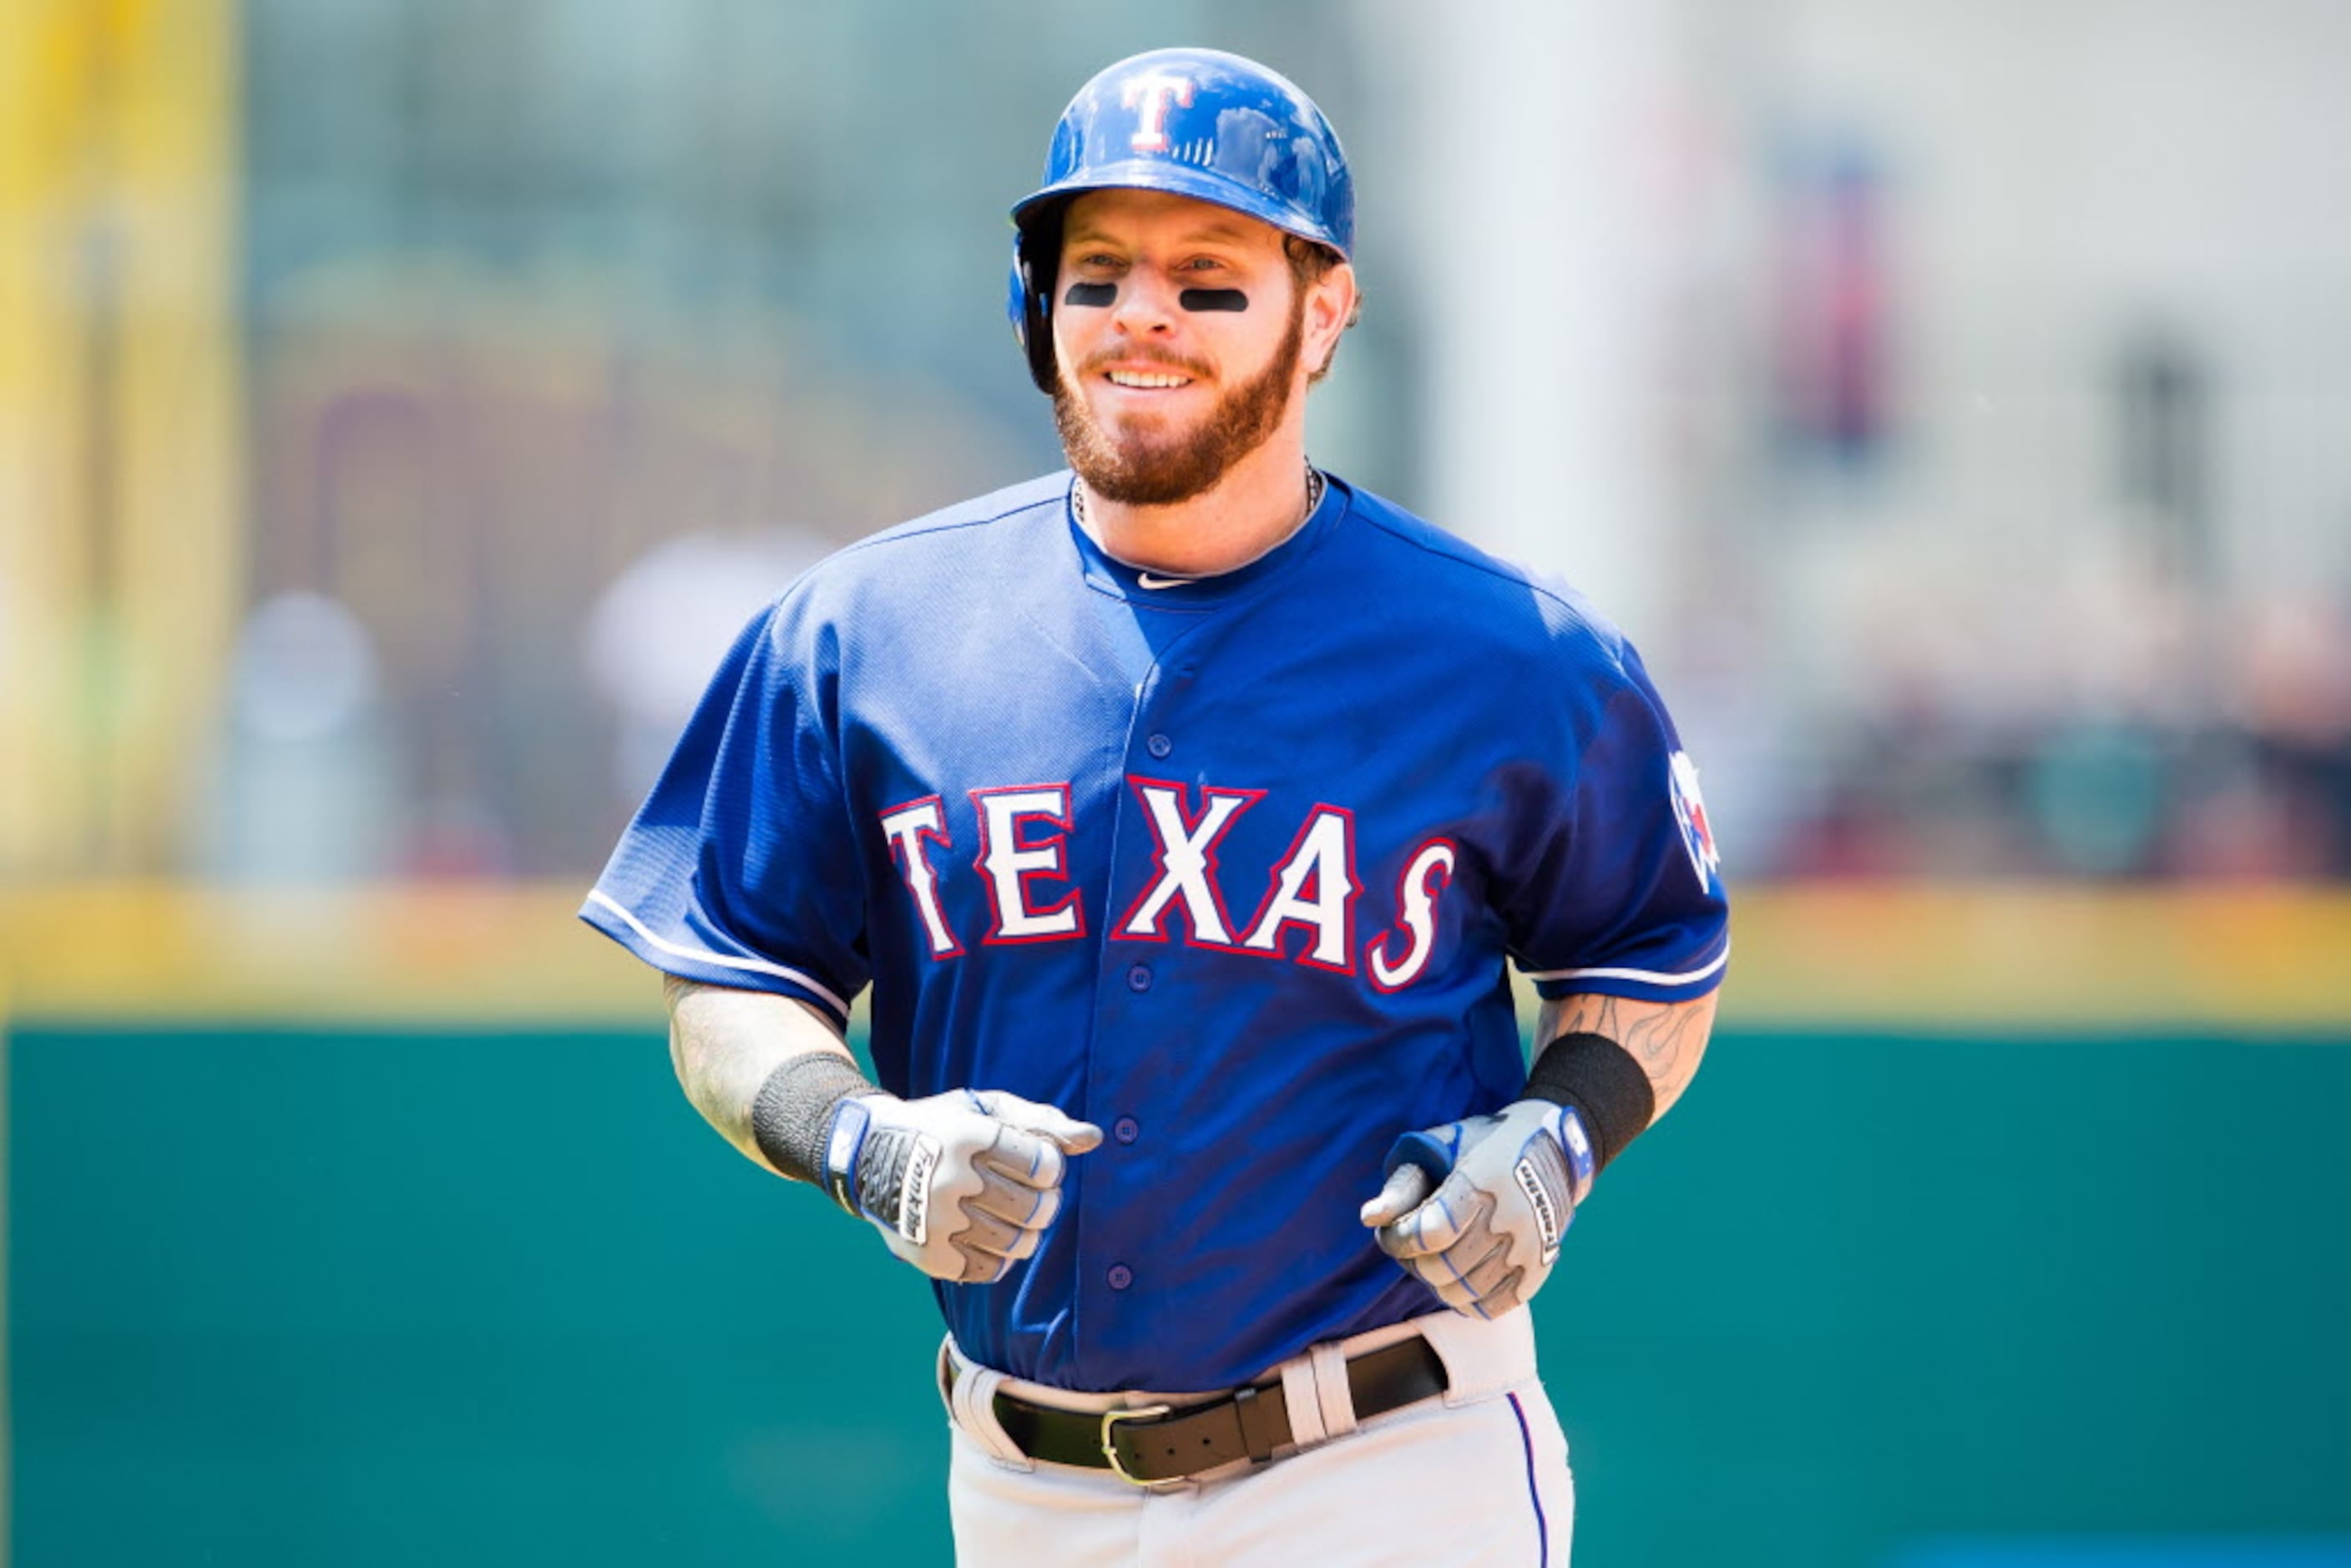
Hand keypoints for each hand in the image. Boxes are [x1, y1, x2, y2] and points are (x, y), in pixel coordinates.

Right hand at [824, 1089, 1100, 1282]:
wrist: (866, 1153)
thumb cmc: (941, 1127)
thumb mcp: (984, 1110)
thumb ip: (1041, 1122)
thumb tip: (1094, 1138)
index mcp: (968, 1136)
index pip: (1044, 1165)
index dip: (1049, 1168)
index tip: (1035, 1166)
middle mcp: (950, 1178)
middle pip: (1035, 1208)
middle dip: (1045, 1204)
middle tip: (1033, 1198)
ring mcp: (935, 1219)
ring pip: (1016, 1243)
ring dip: (1025, 1233)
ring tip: (1011, 1219)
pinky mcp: (925, 1253)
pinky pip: (987, 1271)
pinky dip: (998, 1260)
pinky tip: (987, 1239)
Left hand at [1359, 1100, 1595, 1318]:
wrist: (1555, 1149)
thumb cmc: (1485, 1144)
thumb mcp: (1442, 1146)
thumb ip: (1403, 1184)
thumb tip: (1369, 1218)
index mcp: (1482, 1180)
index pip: (1430, 1232)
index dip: (1400, 1241)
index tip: (1392, 1235)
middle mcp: (1510, 1216)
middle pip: (1443, 1267)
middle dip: (1414, 1263)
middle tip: (1410, 1250)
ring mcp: (1528, 1246)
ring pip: (1464, 1291)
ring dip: (1438, 1284)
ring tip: (1434, 1262)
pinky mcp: (1540, 1266)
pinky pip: (1494, 1305)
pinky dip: (1469, 1300)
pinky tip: (1461, 1278)